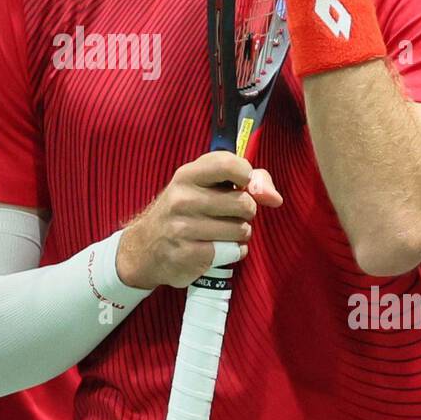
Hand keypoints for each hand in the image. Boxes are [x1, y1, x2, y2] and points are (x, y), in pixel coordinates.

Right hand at [116, 153, 282, 289]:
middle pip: (244, 203)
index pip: (228, 164)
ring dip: (240, 234)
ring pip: (241, 230)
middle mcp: (182, 199)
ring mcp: (182, 228)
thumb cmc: (184, 211)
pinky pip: (233, 252)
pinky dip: (233, 252)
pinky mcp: (188, 255)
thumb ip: (246, 180)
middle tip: (230, 215)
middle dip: (246, 212)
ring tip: (223, 232)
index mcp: (187, 175)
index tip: (243, 185)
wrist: (145, 247)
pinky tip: (217, 249)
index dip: (247, 175)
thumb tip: (275, 198)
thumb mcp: (204, 186)